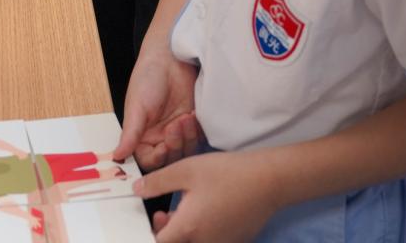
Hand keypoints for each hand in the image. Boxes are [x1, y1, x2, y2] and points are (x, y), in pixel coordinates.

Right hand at [115, 46, 201, 170]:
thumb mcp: (137, 106)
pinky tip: (193, 115)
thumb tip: (116, 156)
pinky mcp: (194, 122)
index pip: (150, 160)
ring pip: (187, 151)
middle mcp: (160, 136)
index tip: (163, 148)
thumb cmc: (148, 78)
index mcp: (142, 135)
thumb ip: (130, 133)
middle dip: (175, 145)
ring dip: (187, 138)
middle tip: (175, 125)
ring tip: (185, 117)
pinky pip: (200, 138)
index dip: (157, 158)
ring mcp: (178, 130)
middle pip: (171, 158)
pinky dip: (198, 131)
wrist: (171, 57)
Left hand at [136, 150, 281, 242]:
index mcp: (187, 228)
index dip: (150, 234)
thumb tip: (137, 191)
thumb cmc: (226, 173)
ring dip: (183, 233)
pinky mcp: (235, 242)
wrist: (268, 180)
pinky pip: (211, 241)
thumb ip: (157, 182)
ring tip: (185, 209)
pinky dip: (201, 232)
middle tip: (163, 213)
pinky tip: (207, 211)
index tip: (150, 220)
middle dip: (165, 233)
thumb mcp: (186, 170)